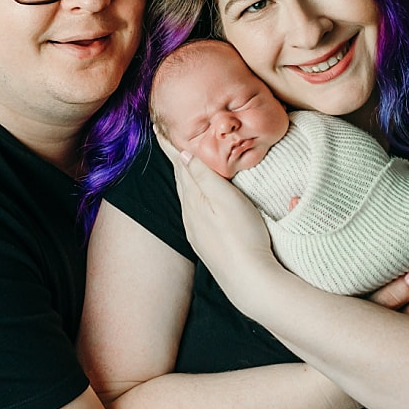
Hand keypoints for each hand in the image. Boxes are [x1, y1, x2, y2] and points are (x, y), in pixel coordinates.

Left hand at [154, 129, 276, 295]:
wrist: (250, 282)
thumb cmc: (243, 237)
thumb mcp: (225, 200)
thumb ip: (203, 176)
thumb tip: (182, 153)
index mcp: (193, 200)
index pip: (179, 165)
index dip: (170, 145)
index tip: (158, 126)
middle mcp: (190, 215)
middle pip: (181, 179)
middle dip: (176, 158)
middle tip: (171, 137)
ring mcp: (196, 231)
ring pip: (187, 196)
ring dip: (185, 177)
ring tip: (184, 163)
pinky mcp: (206, 243)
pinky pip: (194, 211)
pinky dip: (194, 195)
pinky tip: (200, 199)